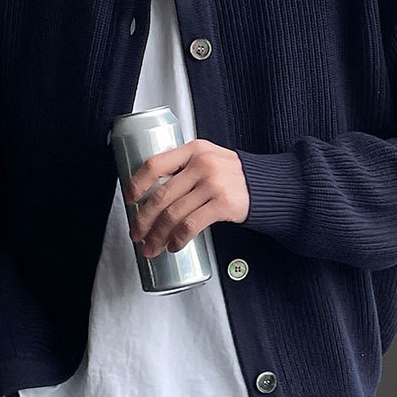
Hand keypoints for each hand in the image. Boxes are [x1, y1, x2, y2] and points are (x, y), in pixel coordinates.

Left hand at [124, 139, 249, 257]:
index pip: (155, 164)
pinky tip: (174, 245)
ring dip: (158, 235)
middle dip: (144, 219)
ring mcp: (213, 183)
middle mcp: (202, 164)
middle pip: (161, 195)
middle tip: (137, 234)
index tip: (128, 199)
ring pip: (174, 213)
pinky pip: (192, 224)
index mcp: (193, 150)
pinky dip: (179, 238)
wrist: (268, 186)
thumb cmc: (233, 176)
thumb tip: (151, 193)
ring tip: (152, 247)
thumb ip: (185, 167)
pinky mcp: (224, 203)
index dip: (136, 184)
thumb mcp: (209, 159)